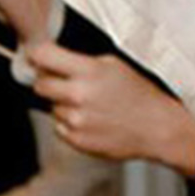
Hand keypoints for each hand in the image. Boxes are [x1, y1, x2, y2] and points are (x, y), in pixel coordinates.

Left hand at [28, 43, 194, 175]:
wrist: (159, 128)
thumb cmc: (139, 95)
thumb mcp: (112, 65)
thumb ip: (78, 61)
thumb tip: (48, 58)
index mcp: (89, 71)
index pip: (43, 56)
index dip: (36, 56)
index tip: (35, 58)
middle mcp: (79, 95)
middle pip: (39, 85)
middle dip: (48, 82)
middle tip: (64, 84)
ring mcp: (77, 119)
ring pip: (51, 107)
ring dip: (64, 105)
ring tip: (90, 105)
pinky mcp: (77, 140)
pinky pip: (59, 127)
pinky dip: (70, 124)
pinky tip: (91, 120)